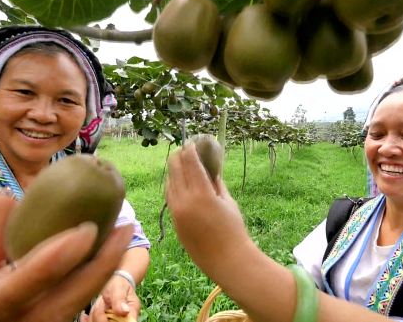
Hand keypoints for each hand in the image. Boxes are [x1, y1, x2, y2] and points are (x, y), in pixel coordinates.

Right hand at [0, 195, 132, 321]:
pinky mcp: (44, 320)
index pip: (21, 286)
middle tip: (123, 227)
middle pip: (63, 300)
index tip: (84, 229)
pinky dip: (92, 276)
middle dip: (99, 265)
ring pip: (75, 303)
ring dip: (102, 270)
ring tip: (122, 234)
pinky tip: (108, 250)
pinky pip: (72, 301)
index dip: (54, 260)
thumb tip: (4, 196)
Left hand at [165, 144, 252, 276]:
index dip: (190, 149)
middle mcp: (184, 201)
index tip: (192, 142)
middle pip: (174, 169)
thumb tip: (209, 168)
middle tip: (186, 150)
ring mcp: (176, 212)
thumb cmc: (233, 229)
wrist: (226, 260)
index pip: (190, 162)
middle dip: (179, 156)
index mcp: (201, 194)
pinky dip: (173, 186)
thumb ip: (216, 182)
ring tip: (182, 164)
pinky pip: (169, 197)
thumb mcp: (228, 201)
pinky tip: (180, 183)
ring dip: (174, 171)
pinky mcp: (173, 222)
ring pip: (169, 182)